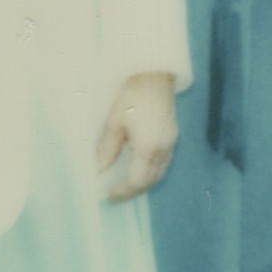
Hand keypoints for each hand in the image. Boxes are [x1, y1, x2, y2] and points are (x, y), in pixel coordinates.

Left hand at [97, 71, 176, 200]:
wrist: (154, 76)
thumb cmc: (132, 96)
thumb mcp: (115, 122)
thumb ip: (107, 149)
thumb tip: (98, 170)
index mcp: (148, 147)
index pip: (137, 181)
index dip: (123, 192)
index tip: (109, 195)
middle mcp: (163, 149)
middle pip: (151, 181)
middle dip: (133, 191)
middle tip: (114, 195)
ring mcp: (171, 143)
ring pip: (159, 174)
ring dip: (143, 183)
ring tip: (125, 185)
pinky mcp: (173, 137)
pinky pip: (163, 163)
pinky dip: (151, 172)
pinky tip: (138, 168)